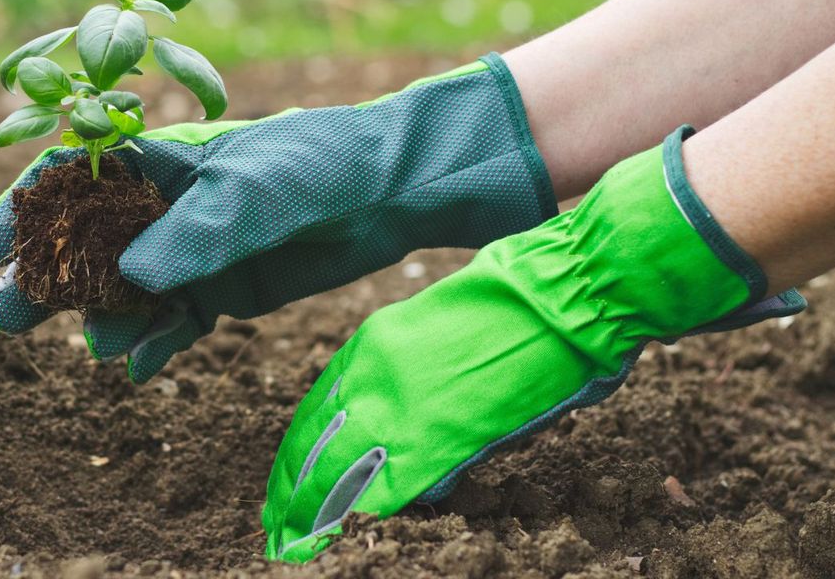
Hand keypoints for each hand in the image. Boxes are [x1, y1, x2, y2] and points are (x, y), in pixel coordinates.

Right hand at [0, 54, 557, 381]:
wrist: (389, 192)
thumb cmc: (319, 165)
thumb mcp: (257, 188)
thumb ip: (196, 231)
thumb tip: (132, 277)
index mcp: (158, 160)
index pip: (75, 179)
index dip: (28, 210)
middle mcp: (163, 208)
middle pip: (85, 245)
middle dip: (47, 278)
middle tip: (7, 315)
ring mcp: (188, 252)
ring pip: (123, 293)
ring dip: (102, 319)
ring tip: (101, 345)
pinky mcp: (219, 291)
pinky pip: (171, 323)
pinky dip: (153, 345)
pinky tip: (141, 368)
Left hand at [262, 128, 804, 561]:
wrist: (559, 292)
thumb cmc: (512, 304)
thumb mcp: (432, 330)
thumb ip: (403, 374)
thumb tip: (400, 422)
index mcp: (369, 347)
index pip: (314, 413)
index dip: (296, 456)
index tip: (284, 485)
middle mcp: (370, 377)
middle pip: (311, 448)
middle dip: (290, 494)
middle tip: (274, 528)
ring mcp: (400, 409)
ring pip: (333, 474)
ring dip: (313, 511)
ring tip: (295, 543)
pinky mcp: (438, 439)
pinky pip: (388, 488)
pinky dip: (368, 511)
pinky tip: (353, 530)